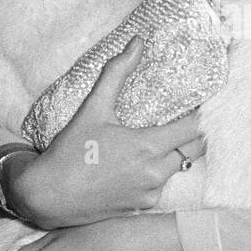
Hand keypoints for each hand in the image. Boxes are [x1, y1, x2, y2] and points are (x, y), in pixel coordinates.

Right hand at [7, 37, 204, 228]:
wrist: (48, 196)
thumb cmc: (70, 152)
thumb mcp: (93, 109)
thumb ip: (117, 73)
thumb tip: (137, 43)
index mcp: (147, 147)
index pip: (195, 129)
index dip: (202, 114)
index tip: (201, 103)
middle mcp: (155, 173)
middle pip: (195, 150)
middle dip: (195, 133)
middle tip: (188, 118)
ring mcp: (150, 193)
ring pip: (180, 169)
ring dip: (177, 154)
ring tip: (165, 138)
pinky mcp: (141, 207)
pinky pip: (162, 186)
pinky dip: (159, 172)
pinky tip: (143, 163)